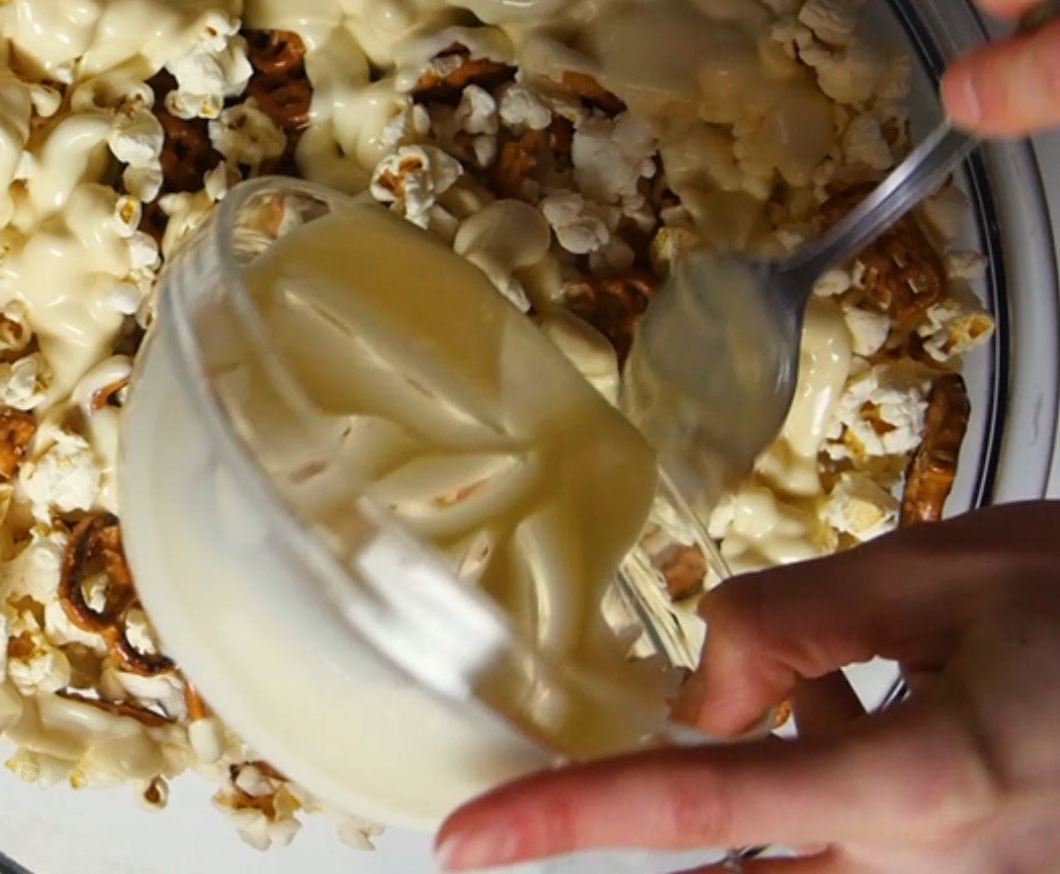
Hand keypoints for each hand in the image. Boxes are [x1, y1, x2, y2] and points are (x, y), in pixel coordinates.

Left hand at [434, 503, 1059, 871]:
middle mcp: (948, 873)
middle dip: (665, 826)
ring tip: (835, 703)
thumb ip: (786, 628)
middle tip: (616, 777)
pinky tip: (857, 724)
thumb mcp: (942, 571)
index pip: (700, 808)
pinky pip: (863, 867)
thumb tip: (695, 697)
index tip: (468, 839)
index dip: (569, 821)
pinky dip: (821, 813)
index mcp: (930, 785)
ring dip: (763, 818)